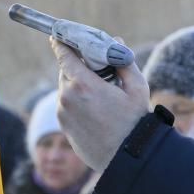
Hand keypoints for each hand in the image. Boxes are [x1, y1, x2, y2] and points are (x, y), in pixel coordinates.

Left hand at [50, 38, 149, 172]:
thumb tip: (116, 41)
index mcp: (83, 84)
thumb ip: (123, 61)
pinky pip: (65, 104)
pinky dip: (74, 99)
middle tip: (91, 67)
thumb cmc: (134, 122)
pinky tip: (92, 108)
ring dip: (75, 84)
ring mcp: (62, 112)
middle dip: (75, 65)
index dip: (60, 43)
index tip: (57, 36)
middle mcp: (67, 96)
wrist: (125, 158)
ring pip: (65, 88)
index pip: (64, 55)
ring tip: (96, 92)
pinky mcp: (62, 124)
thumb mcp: (136, 88)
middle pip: (65, 71)